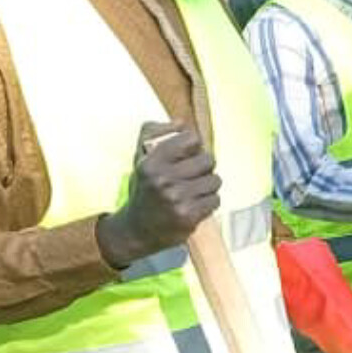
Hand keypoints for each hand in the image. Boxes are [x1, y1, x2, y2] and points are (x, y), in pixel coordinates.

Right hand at [97, 123, 221, 268]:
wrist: (136, 229)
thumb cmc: (144, 189)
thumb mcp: (141, 158)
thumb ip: (154, 133)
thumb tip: (181, 122)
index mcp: (151, 162)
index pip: (191, 139)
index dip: (195, 146)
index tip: (189, 154)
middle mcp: (163, 179)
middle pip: (208, 160)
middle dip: (204, 168)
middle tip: (193, 176)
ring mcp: (176, 199)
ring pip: (215, 180)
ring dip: (208, 186)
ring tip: (193, 191)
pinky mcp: (188, 216)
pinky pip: (215, 200)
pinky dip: (209, 202)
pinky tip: (194, 205)